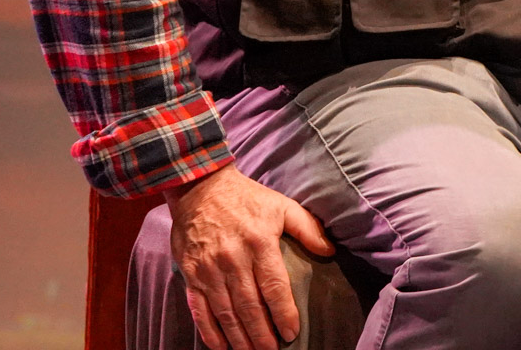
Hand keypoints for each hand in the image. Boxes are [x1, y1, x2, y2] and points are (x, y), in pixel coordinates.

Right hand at [166, 164, 334, 349]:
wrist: (200, 187)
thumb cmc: (247, 198)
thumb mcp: (282, 206)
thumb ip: (307, 229)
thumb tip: (330, 251)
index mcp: (259, 244)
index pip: (274, 287)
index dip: (283, 313)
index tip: (292, 333)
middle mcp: (233, 261)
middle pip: (249, 307)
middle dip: (262, 334)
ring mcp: (209, 270)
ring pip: (226, 313)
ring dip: (239, 338)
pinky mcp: (190, 275)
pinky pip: (200, 310)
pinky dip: (209, 332)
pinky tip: (221, 347)